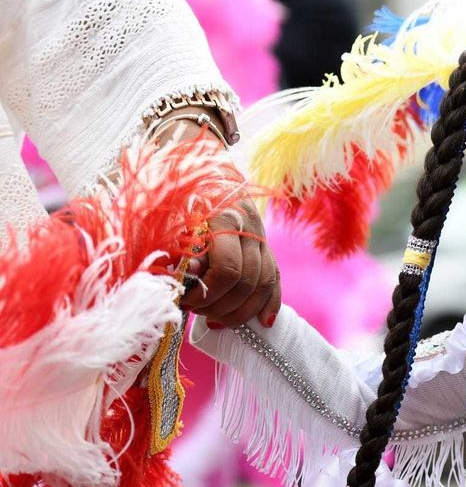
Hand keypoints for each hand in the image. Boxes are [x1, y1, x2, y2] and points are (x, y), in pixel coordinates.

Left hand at [181, 196, 280, 327]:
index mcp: (226, 216)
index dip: (207, 293)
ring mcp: (261, 235)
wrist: (200, 165)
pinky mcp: (265, 244)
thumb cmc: (175, 191)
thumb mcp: (168, 216)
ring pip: (264, 283)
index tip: (184, 301)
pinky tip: (264, 321)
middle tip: (196, 310)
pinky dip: (270, 302)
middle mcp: (250, 226)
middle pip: (248, 281)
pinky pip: (275, 277)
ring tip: (215, 320)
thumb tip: (189, 276)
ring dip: (241, 310)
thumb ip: (177, 247)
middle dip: (221, 305)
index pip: (228, 269)